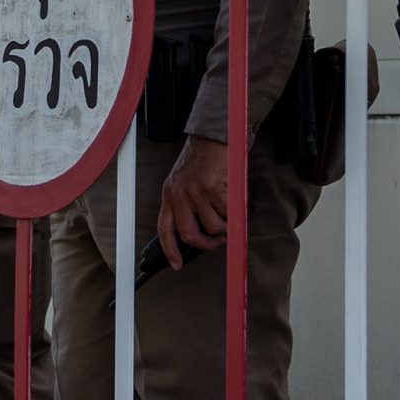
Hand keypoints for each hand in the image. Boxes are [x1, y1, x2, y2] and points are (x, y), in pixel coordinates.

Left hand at [157, 136, 230, 267]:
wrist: (214, 136)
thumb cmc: (203, 159)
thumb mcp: (184, 181)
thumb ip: (186, 204)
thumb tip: (199, 232)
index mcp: (169, 194)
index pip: (164, 229)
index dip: (170, 250)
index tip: (176, 263)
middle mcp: (179, 195)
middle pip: (189, 235)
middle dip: (206, 243)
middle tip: (216, 240)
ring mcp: (195, 193)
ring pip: (212, 227)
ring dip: (224, 226)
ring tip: (228, 213)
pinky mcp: (213, 189)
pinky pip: (227, 214)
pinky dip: (235, 214)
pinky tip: (235, 202)